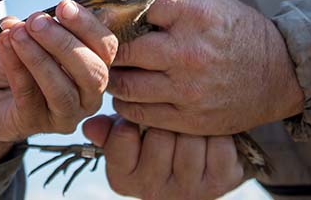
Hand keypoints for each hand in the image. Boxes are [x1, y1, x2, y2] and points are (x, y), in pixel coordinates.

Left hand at [0, 0, 117, 164]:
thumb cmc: (19, 64)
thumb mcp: (29, 36)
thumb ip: (31, 26)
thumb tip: (22, 19)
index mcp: (95, 65)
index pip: (106, 46)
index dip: (87, 25)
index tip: (64, 6)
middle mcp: (88, 93)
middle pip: (93, 72)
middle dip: (64, 42)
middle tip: (37, 22)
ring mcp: (65, 113)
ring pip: (62, 90)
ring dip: (39, 57)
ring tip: (19, 34)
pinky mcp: (36, 123)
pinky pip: (29, 95)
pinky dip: (16, 66)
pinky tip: (6, 46)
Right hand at [83, 114, 243, 199]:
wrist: (201, 162)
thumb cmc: (156, 140)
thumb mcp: (129, 134)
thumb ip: (109, 129)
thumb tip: (90, 126)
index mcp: (123, 180)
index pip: (123, 133)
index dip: (132, 118)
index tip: (136, 118)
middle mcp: (153, 192)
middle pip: (160, 134)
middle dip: (166, 121)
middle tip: (169, 122)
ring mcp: (189, 192)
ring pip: (189, 138)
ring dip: (193, 126)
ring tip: (190, 128)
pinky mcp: (220, 184)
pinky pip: (218, 145)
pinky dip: (217, 134)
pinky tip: (211, 136)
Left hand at [108, 0, 303, 134]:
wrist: (282, 75)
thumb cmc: (240, 29)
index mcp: (195, 16)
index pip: (137, 7)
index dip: (115, 9)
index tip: (105, 13)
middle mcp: (189, 52)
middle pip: (124, 49)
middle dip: (107, 46)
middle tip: (100, 44)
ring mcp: (188, 89)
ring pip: (125, 85)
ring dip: (113, 76)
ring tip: (114, 67)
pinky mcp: (189, 118)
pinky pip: (139, 113)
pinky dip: (125, 102)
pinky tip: (127, 90)